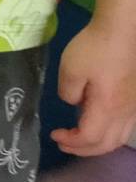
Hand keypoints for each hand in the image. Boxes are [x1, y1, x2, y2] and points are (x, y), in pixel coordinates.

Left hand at [52, 20, 135, 155]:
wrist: (123, 31)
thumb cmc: (96, 48)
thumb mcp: (70, 68)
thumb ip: (68, 92)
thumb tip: (74, 103)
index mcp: (107, 108)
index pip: (90, 137)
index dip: (72, 141)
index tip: (55, 134)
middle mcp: (125, 114)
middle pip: (106, 144)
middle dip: (84, 149)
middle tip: (64, 144)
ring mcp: (133, 108)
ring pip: (119, 139)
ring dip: (98, 144)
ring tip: (80, 140)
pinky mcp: (135, 99)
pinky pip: (125, 128)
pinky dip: (110, 135)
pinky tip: (99, 125)